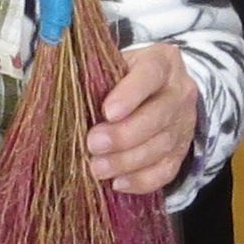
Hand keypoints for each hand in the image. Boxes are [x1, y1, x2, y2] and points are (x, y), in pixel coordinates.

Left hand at [86, 42, 195, 196]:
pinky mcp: (182, 150)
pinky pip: (166, 170)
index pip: (151, 73)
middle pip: (159, 115)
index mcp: (163, 61)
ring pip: (161, 146)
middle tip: (93, 145)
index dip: (131, 93)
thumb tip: (58, 95)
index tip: (107, 112)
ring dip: (127, 161)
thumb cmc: (123, 78)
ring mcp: (184, 122)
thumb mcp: (113, 66)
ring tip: (97, 168)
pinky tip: (118, 182)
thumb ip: (94, 77)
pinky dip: (142, 180)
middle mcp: (180, 91)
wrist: (158, 93)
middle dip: (124, 135)